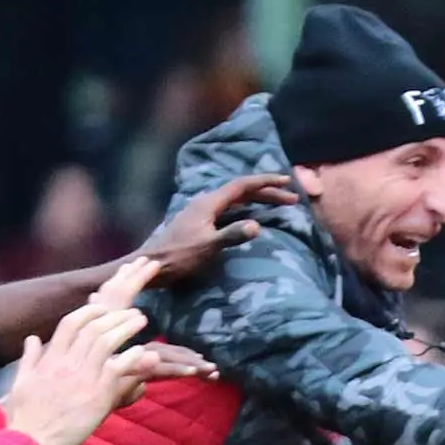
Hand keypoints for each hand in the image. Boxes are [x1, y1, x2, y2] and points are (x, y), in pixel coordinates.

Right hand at [0, 298, 159, 444]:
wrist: (32, 441)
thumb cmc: (26, 416)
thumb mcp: (21, 381)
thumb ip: (29, 358)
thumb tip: (33, 338)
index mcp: (49, 359)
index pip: (70, 324)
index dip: (89, 312)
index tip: (103, 308)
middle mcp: (66, 363)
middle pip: (94, 329)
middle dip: (115, 316)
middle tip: (132, 313)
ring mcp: (83, 377)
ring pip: (107, 342)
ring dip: (126, 328)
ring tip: (141, 321)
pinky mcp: (97, 395)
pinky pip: (118, 368)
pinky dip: (133, 357)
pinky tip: (144, 351)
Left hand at [141, 173, 296, 282]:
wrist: (153, 264)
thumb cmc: (179, 257)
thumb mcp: (208, 247)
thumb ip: (232, 235)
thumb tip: (257, 226)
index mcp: (209, 203)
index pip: (242, 185)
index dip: (265, 182)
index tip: (286, 180)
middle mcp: (206, 202)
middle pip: (241, 191)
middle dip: (267, 192)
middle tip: (291, 198)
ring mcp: (202, 211)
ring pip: (235, 199)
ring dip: (257, 199)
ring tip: (277, 203)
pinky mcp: (200, 221)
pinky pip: (229, 208)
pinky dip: (246, 208)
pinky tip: (252, 215)